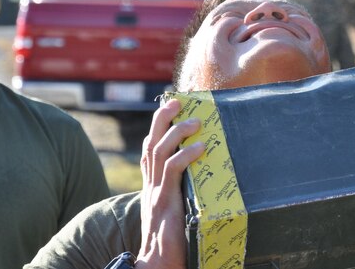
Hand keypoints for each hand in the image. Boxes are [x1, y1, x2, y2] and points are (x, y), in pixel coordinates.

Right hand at [136, 99, 204, 268]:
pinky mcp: (164, 202)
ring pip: (159, 151)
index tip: (169, 111)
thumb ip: (182, 196)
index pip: (150, 151)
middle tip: (177, 101)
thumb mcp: (174, 213)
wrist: (155, 266)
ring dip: (177, 132)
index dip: (157, 129)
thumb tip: (205, 181)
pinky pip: (172, 171)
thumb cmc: (170, 244)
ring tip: (196, 121)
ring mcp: (155, 193)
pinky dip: (185, 155)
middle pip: (150, 143)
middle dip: (162, 119)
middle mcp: (150, 187)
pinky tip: (200, 147)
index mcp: (151, 188)